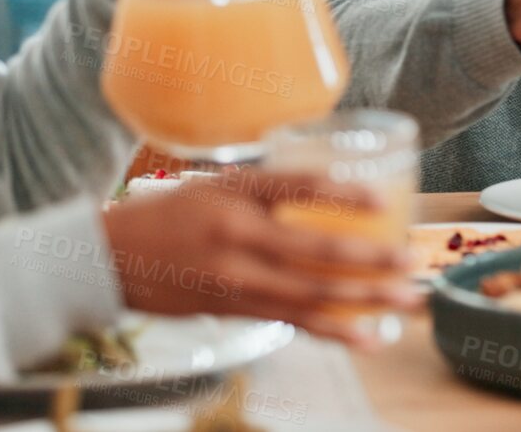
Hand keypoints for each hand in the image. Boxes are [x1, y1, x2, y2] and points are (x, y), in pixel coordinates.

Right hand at [100, 171, 420, 347]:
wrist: (107, 259)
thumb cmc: (170, 214)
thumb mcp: (216, 185)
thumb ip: (270, 190)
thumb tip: (335, 189)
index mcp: (235, 194)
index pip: (297, 186)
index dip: (343, 191)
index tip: (385, 198)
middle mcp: (237, 236)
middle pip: (316, 251)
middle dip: (372, 259)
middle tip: (413, 261)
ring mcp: (235, 279)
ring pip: (311, 294)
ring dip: (366, 300)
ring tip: (408, 302)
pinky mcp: (232, 308)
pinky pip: (291, 320)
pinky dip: (333, 330)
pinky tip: (368, 336)